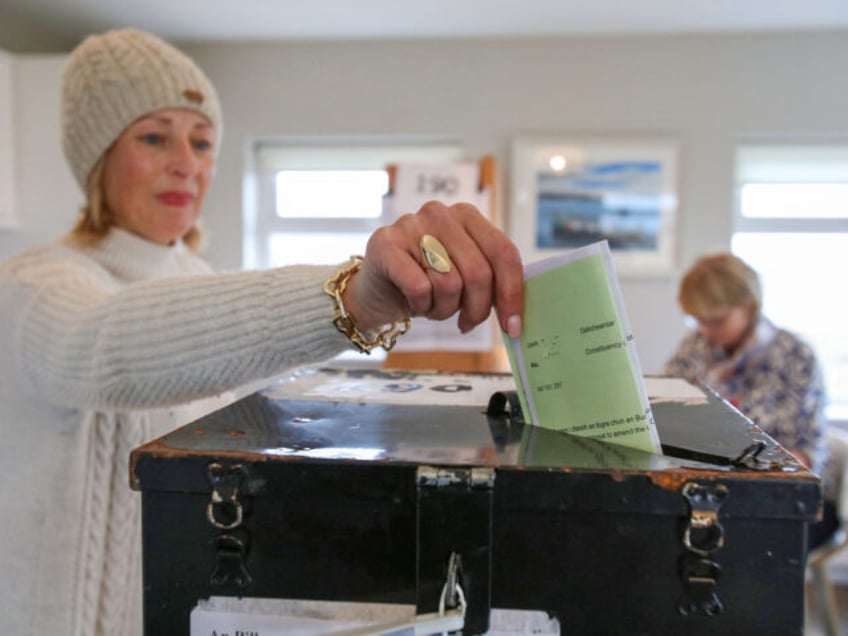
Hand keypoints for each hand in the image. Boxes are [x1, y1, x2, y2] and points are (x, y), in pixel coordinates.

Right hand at [342, 200, 523, 338]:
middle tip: (467, 322)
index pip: (503, 252)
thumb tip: (517, 315)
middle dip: (476, 309)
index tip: (513, 326)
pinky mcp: (385, 243)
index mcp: (467, 216)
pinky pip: (419, 287)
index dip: (512, 293)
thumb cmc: (426, 285)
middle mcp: (440, 213)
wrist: (376, 292)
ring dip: (444, 309)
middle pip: (479, 272)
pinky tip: (413, 302)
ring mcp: (411, 224)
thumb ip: (492, 280)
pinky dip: (420, 305)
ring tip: (433, 305)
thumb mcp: (465, 277)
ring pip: (449, 283)